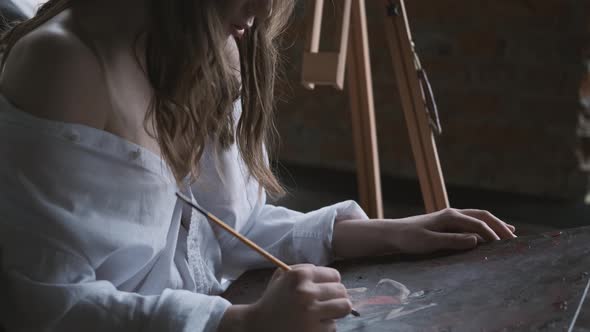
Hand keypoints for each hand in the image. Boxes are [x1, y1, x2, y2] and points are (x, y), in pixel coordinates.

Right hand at [219, 264, 351, 331]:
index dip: (332, 283)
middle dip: (336, 297)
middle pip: (342, 291)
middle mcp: (306, 292)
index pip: (334, 275)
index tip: (326, 289)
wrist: (259, 325)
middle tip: (327, 302)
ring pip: (343, 307)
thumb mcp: (283, 276)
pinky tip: (311, 325)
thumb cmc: (274, 299)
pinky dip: (325, 327)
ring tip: (322, 313)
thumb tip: (334, 277)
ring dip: (335, 311)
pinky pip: (333, 326)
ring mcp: (311, 313)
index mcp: (299, 275)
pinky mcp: (314, 331)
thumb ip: (305, 270)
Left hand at [389, 208, 516, 253]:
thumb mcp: (429, 243)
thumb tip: (476, 240)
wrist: (393, 233)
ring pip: (479, 217)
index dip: (493, 235)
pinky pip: (471, 222)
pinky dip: (485, 226)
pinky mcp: (447, 223)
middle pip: (483, 216)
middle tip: (515, 240)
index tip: (505, 247)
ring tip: (510, 234)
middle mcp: (452, 213)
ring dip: (494, 225)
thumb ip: (452, 241)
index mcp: (449, 217)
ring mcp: (450, 217)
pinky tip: (491, 233)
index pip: (478, 223)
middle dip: (500, 226)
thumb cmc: (408, 239)